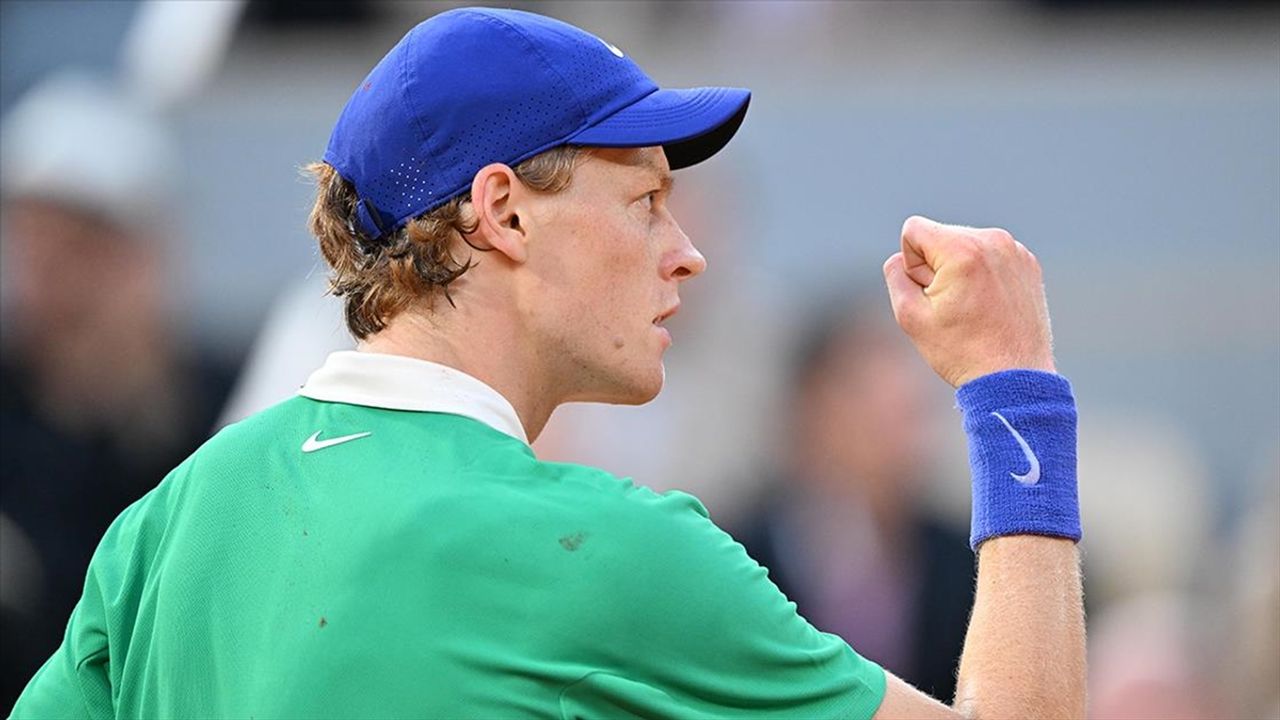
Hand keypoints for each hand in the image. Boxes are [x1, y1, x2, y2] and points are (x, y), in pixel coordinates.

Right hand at [883, 215, 1054, 387]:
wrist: (1015, 377)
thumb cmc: (961, 351)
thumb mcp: (910, 316)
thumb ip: (895, 276)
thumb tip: (901, 258)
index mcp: (962, 249)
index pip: (914, 230)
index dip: (912, 263)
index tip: (930, 293)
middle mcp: (993, 240)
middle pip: (941, 236)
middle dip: (936, 266)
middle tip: (952, 306)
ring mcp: (1016, 251)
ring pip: (966, 245)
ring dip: (960, 270)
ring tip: (972, 308)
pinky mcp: (1029, 263)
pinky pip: (990, 256)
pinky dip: (983, 275)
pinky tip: (989, 306)